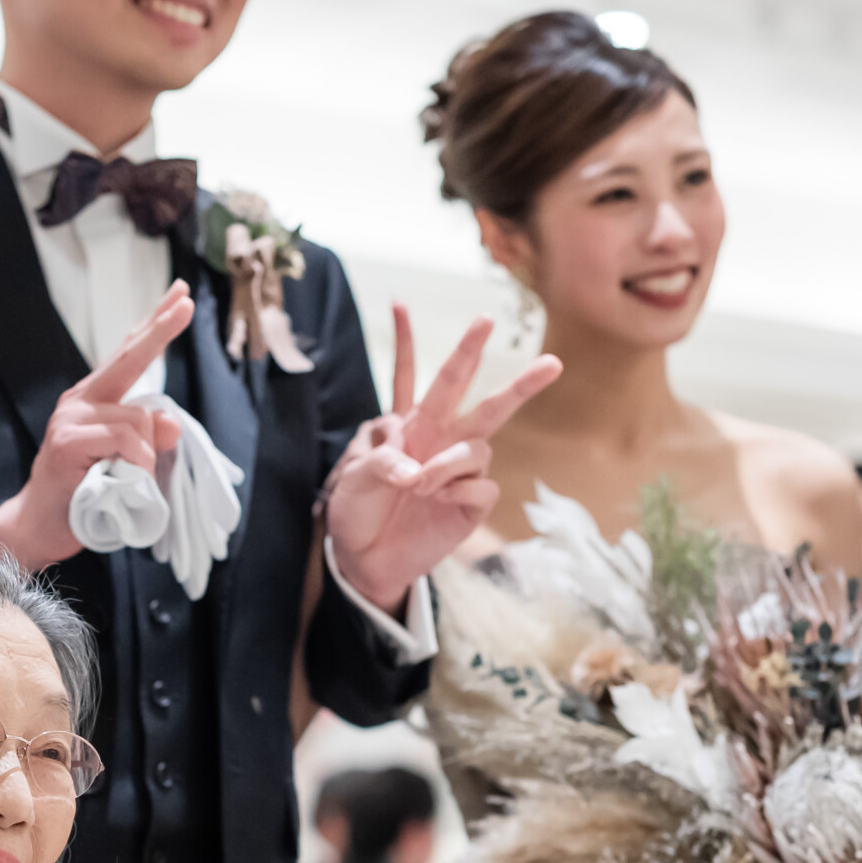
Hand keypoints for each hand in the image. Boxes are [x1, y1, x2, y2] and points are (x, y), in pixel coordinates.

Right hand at [0, 284, 192, 570]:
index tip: (180, 296)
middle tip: (185, 301)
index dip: (155, 326)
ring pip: (137, 417)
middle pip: (128, 357)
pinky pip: (124, 439)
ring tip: (129, 479)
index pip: (128, 354)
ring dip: (147, 453)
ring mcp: (71, 418)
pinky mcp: (68, 440)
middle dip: (160, 330)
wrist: (39, 526)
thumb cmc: (83, 496)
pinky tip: (124, 479)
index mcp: (94, 400)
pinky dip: (136, 462)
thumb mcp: (127, 465)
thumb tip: (172, 421)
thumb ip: (149, 439)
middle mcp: (80, 400)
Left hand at [323, 306, 560, 612]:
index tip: (398, 303)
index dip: (405, 342)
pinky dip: (457, 491)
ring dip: (451, 461)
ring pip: (479, 443)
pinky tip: (438, 502)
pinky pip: (482, 485)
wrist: (364, 559)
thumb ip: (382, 462)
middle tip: (509, 334)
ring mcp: (459, 471)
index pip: (409, 377)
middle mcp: (440, 441)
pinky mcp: (471, 502)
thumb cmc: (357, 513)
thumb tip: (419, 469)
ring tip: (421, 484)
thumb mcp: (352, 480)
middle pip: (474, 397)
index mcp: (408, 426)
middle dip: (489, 363)